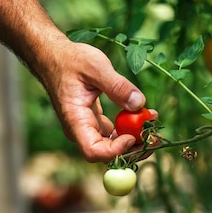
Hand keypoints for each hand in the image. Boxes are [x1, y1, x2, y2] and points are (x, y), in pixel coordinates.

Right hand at [41, 40, 155, 162]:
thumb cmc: (70, 60)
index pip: (93, 151)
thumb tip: (139, 104)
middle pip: (108, 155)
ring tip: (154, 125)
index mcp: (75, 121)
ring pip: (114, 147)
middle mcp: (81, 131)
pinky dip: (132, 130)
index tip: (134, 136)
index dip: (116, 150)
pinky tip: (146, 116)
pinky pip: (116, 135)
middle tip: (155, 138)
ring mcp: (90, 129)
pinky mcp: (97, 124)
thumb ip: (117, 86)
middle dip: (133, 151)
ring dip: (136, 142)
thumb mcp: (95, 66)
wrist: (56, 57)